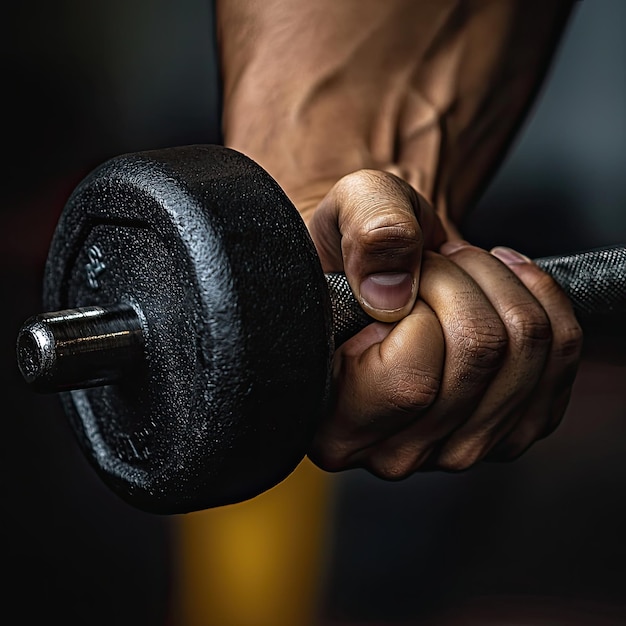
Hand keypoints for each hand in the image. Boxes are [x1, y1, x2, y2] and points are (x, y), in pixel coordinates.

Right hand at [307, 214, 582, 476]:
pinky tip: (495, 290)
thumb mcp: (349, 212)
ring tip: (455, 276)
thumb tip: (391, 292)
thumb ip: (366, 233)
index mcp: (332, 425)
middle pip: (480, 357)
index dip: (419, 302)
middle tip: (427, 266)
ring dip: (498, 285)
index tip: (395, 277)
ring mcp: (457, 450)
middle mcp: (392, 454)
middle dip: (462, 280)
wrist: (391, 273)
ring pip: (526, 352)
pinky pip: (560, 356)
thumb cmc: (361, 254)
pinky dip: (538, 299)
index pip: (412, 383)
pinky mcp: (510, 432)